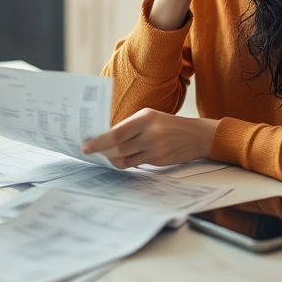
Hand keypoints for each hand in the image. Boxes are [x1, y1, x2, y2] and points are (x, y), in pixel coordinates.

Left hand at [82, 109, 219, 168]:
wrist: (196, 135)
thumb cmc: (168, 125)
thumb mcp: (150, 117)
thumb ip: (131, 126)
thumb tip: (106, 136)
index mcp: (146, 117)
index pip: (117, 132)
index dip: (99, 141)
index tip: (86, 145)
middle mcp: (150, 132)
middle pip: (118, 146)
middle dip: (102, 150)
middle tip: (90, 151)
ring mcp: (155, 148)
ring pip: (125, 157)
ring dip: (112, 157)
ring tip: (106, 154)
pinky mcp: (159, 160)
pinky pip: (135, 163)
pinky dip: (125, 162)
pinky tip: (121, 159)